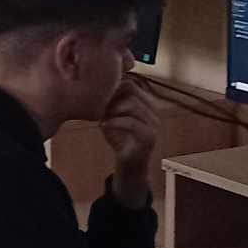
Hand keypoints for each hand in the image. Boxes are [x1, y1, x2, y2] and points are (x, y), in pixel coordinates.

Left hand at [102, 78, 160, 208]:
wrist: (129, 164)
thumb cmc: (119, 137)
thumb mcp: (112, 115)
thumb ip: (109, 101)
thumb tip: (94, 84)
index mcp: (146, 103)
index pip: (130, 83)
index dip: (111, 87)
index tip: (97, 96)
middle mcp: (153, 110)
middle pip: (131, 89)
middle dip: (111, 96)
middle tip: (98, 107)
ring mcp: (154, 123)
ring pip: (131, 104)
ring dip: (111, 109)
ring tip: (101, 117)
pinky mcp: (149, 136)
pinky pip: (131, 122)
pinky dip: (114, 122)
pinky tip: (103, 125)